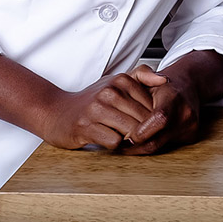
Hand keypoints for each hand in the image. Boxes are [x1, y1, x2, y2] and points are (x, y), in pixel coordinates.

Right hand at [39, 71, 157, 150]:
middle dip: (144, 132)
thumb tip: (165, 79)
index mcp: (121, 80)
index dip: (153, 120)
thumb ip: (142, 76)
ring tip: (123, 138)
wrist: (58, 113)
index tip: (143, 124)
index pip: (153, 105)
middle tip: (136, 136)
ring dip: (131, 140)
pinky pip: (115, 142)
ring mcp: (97, 109)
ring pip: (132, 131)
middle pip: (144, 120)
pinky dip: (115, 146)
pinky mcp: (86, 127)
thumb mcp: (116, 82)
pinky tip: (109, 140)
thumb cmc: (93, 101)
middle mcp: (109, 91)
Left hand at [120, 50, 222, 154]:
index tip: (125, 136)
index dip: (141, 131)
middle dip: (136, 146)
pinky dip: (154, 144)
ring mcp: (190, 125)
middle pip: (158, 140)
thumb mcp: (144, 77)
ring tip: (126, 145)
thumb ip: (131, 89)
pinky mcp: (191, 135)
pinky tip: (143, 140)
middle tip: (120, 146)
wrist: (189, 85)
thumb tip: (124, 113)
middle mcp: (185, 112)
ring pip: (160, 147)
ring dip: (142, 147)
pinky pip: (168, 146)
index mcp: (173, 97)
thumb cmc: (161, 85)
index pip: (159, 118)